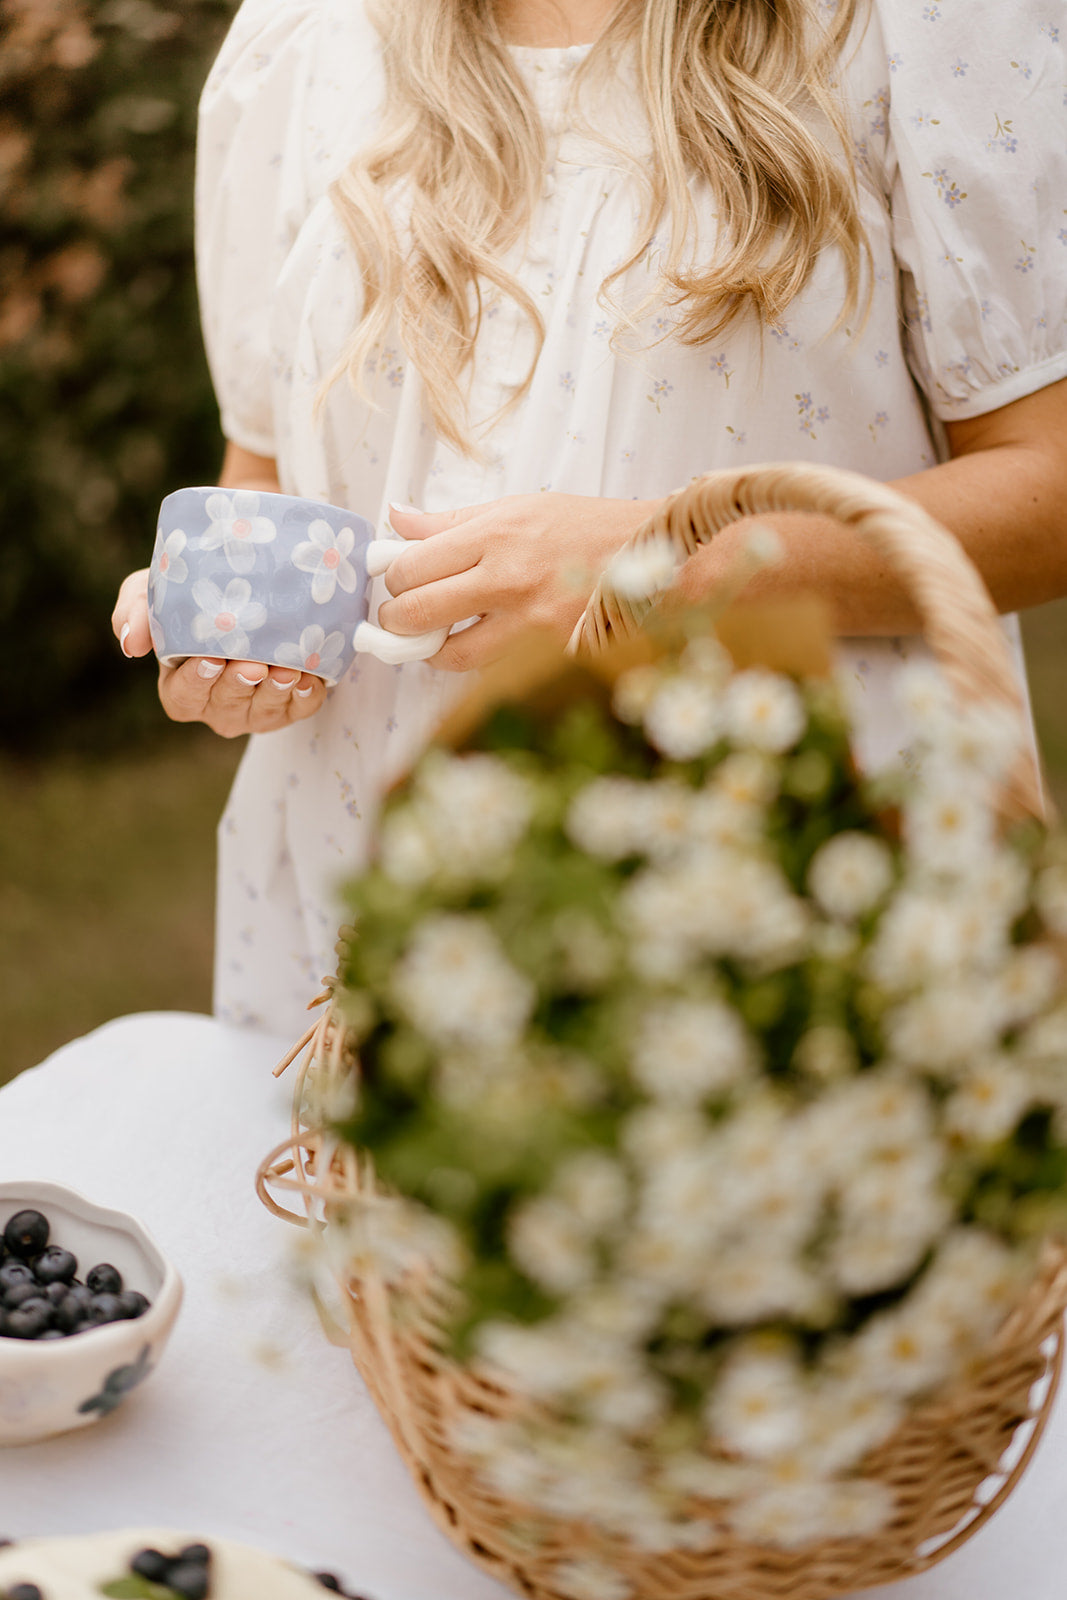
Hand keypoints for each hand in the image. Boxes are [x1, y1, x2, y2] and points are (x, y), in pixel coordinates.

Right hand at [111, 567, 326, 736]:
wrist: (244, 591)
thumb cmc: (190, 597)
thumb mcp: (151, 594)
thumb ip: (133, 613)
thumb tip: (131, 644)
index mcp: (180, 688)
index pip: (184, 696)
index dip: (197, 681)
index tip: (210, 658)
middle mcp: (217, 707)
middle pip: (227, 704)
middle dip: (241, 684)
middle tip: (253, 663)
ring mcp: (254, 711)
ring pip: (265, 711)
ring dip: (277, 691)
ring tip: (287, 668)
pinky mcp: (290, 708)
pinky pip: (300, 709)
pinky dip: (307, 696)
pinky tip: (311, 677)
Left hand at [378, 494, 659, 671]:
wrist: (654, 552)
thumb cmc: (584, 526)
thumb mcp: (518, 508)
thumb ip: (452, 522)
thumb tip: (397, 519)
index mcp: (495, 535)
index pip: (412, 567)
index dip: (393, 580)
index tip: (398, 581)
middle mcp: (508, 578)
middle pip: (418, 613)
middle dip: (397, 620)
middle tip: (400, 618)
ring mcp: (532, 621)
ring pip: (452, 655)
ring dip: (432, 652)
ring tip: (434, 639)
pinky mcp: (552, 651)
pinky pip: (496, 667)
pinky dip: (479, 661)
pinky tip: (482, 644)